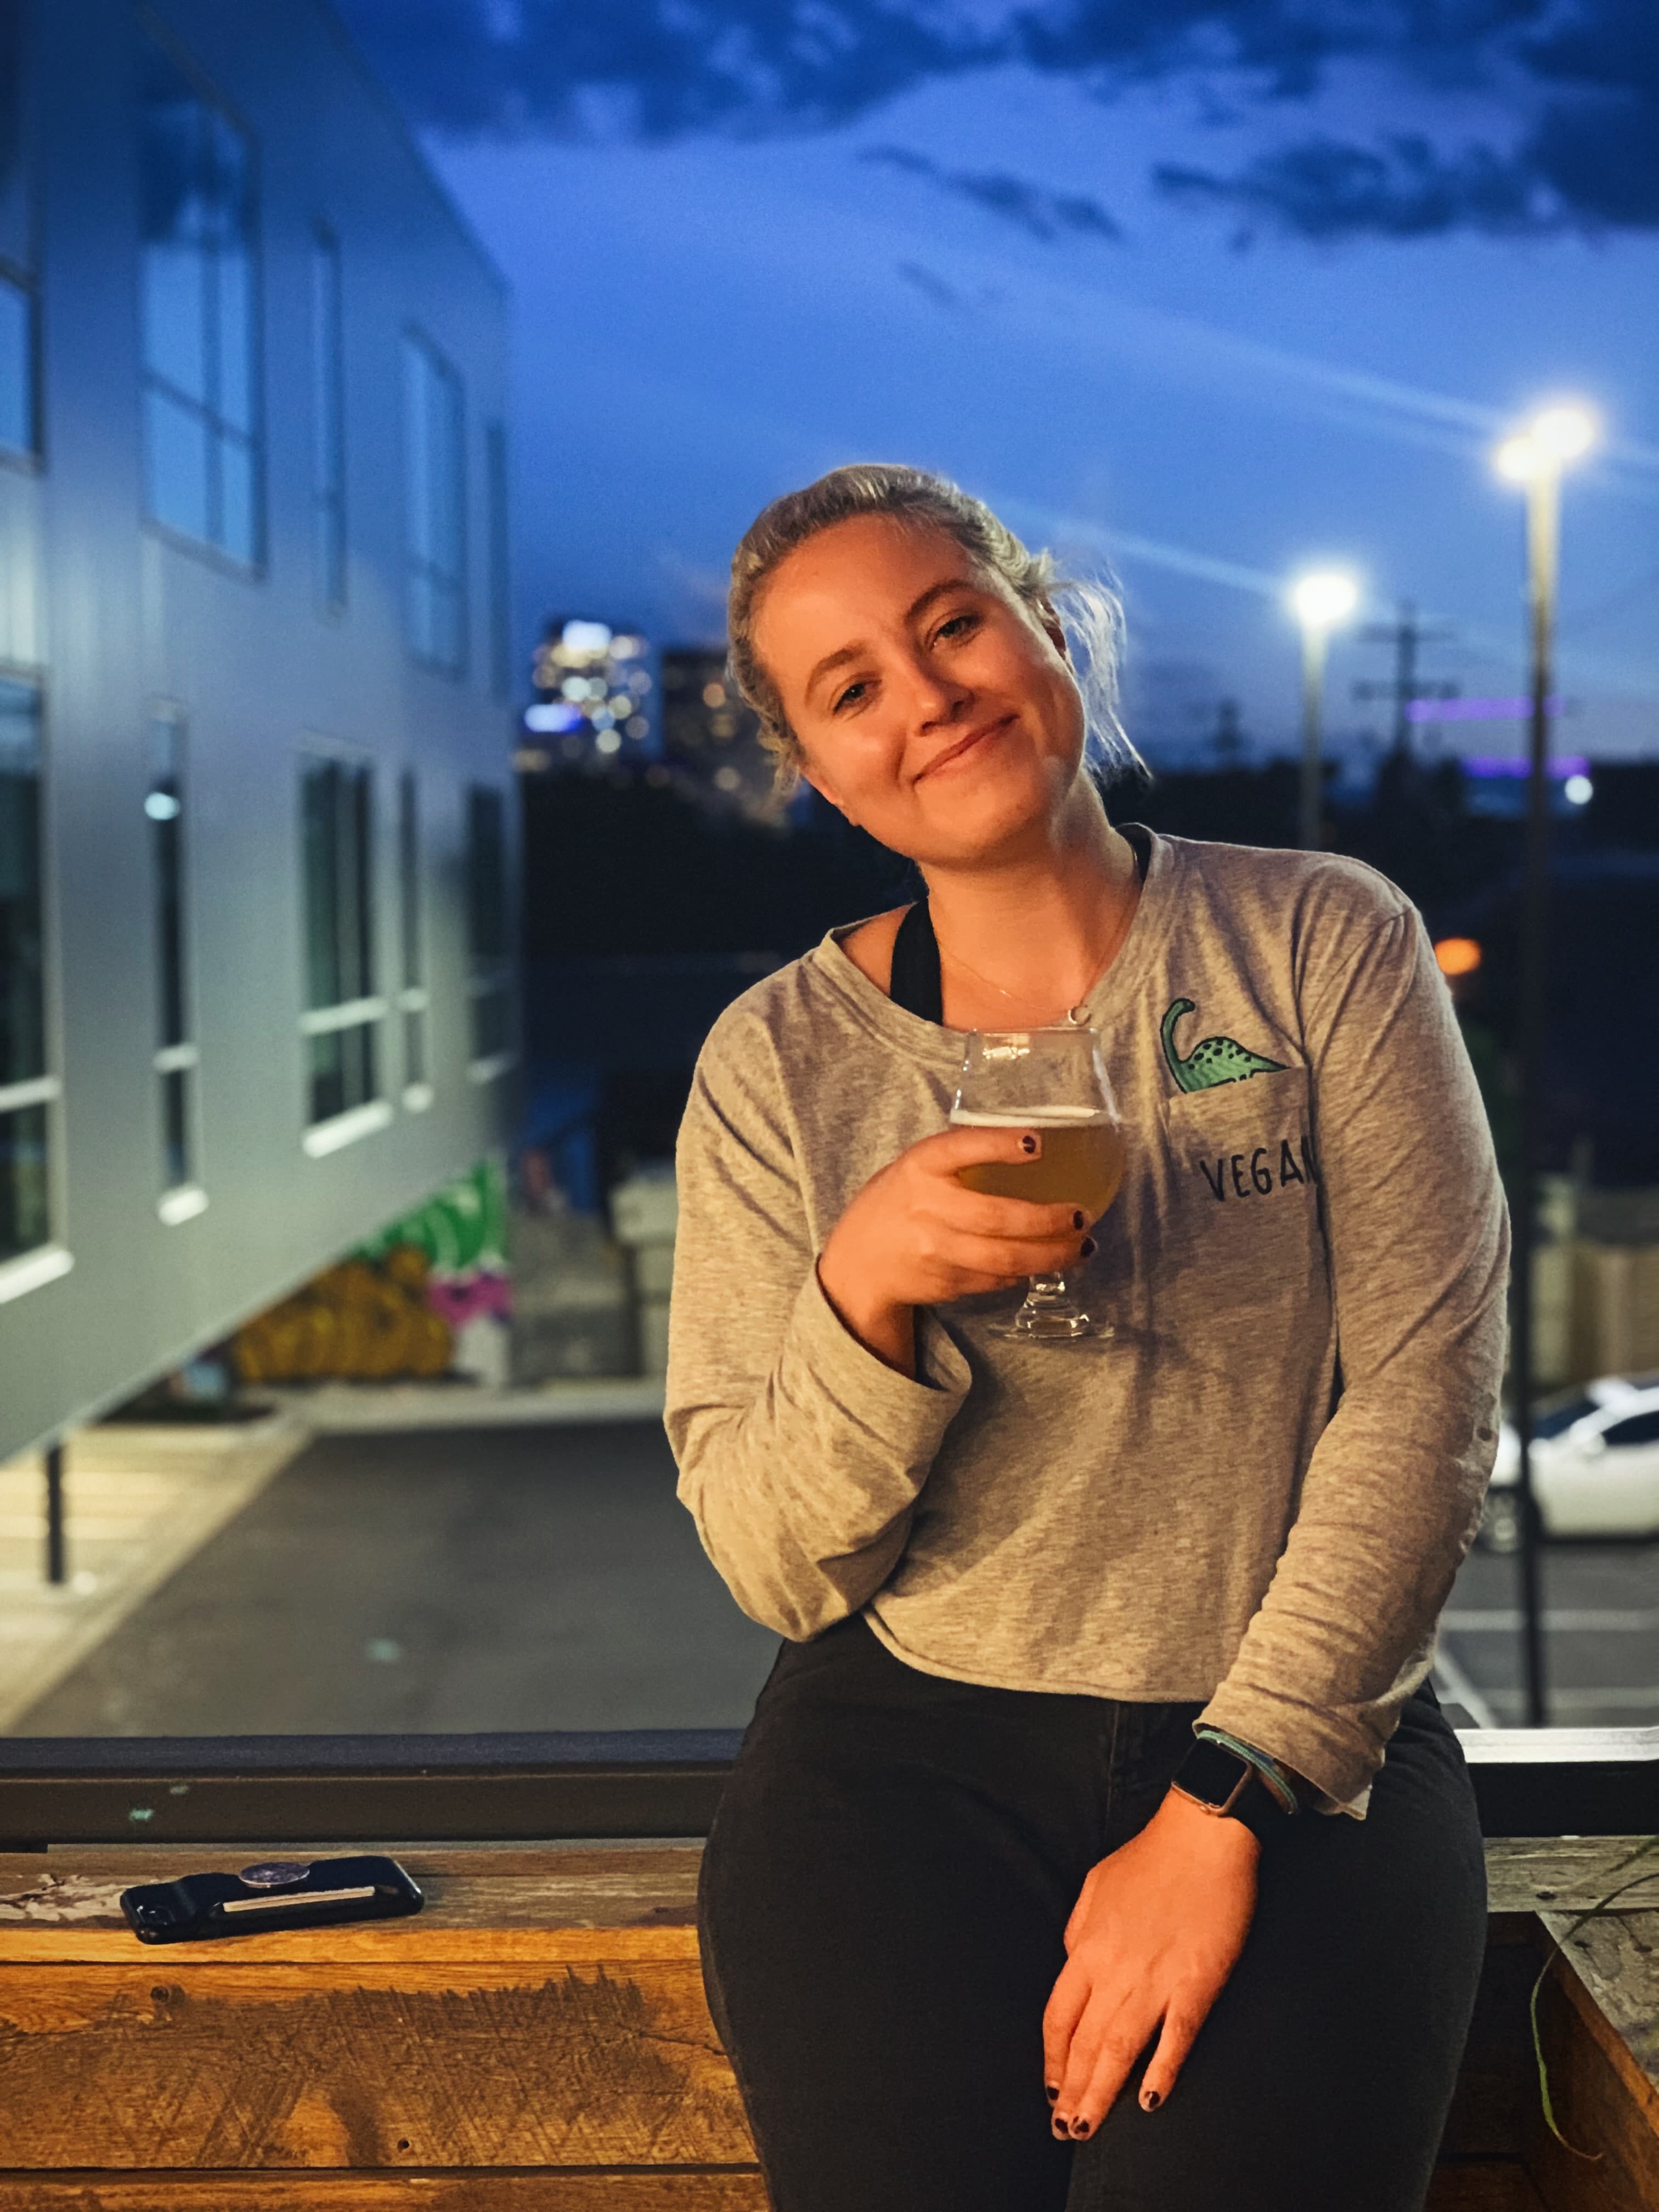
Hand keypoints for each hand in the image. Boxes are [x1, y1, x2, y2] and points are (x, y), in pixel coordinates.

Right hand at [816, 1124, 1095, 1373]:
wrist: (859, 1263)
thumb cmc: (901, 1203)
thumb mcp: (919, 1168)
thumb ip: (962, 1158)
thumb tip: (1036, 1145)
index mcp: (920, 1166)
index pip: (962, 1148)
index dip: (999, 1145)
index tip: (1037, 1143)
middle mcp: (926, 1207)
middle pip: (997, 1217)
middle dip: (1048, 1220)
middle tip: (1081, 1216)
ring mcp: (935, 1251)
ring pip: (1005, 1258)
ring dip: (1051, 1256)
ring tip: (1082, 1248)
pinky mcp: (945, 1283)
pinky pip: (997, 1279)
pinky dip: (1024, 1272)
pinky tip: (1044, 1263)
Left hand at [1043, 1789, 1257, 2139]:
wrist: (1203, 1834)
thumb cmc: (1150, 1857)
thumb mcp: (1095, 1885)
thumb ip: (1079, 1930)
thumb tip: (1073, 1960)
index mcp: (1087, 1946)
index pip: (1058, 2016)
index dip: (1053, 2058)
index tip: (1052, 2089)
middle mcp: (1114, 1968)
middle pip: (1084, 2043)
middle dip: (1072, 2091)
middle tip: (1066, 2130)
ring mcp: (1156, 1978)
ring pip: (1119, 2048)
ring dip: (1102, 2093)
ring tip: (1089, 2129)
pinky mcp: (1197, 1982)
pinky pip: (1175, 2036)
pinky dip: (1161, 2070)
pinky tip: (1149, 2100)